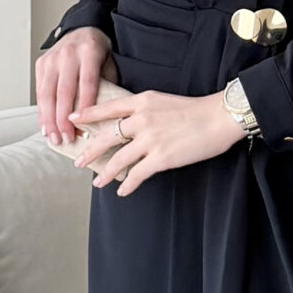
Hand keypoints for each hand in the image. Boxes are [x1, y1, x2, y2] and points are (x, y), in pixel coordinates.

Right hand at [35, 27, 117, 144]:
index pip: (86, 83)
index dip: (84, 107)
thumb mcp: (109, 64)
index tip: (82, 127)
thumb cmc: (97, 52)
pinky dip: (42, 111)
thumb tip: (102, 118)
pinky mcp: (41, 64)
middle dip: (63, 119)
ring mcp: (51, 58)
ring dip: (49, 119)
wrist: (82, 29)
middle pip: (64, 91)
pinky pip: (39, 91)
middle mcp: (68, 54)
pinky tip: (44, 126)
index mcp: (89, 52)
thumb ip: (106, 86)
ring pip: (47, 93)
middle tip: (66, 138)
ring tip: (53, 137)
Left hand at [69, 85, 241, 196]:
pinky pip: (137, 174)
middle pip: (107, 137)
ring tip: (97, 182)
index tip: (73, 118)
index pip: (108, 108)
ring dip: (106, 173)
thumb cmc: (197, 110)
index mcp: (142, 102)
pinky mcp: (161, 158)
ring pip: (118, 159)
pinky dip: (127, 184)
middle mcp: (142, 119)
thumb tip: (131, 125)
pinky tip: (122, 191)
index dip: (88, 114)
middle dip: (90, 151)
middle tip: (79, 161)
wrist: (220, 118)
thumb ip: (145, 111)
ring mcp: (150, 139)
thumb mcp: (164, 101)